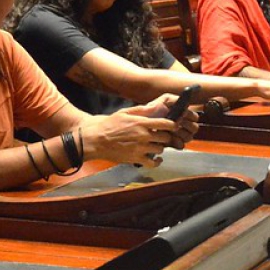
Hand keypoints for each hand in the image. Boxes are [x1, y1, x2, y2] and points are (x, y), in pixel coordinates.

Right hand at [80, 95, 197, 165]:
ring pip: (161, 149)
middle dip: (166, 136)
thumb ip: (142, 110)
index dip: (173, 125)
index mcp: (141, 123)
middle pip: (165, 137)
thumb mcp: (125, 112)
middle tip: (162, 136)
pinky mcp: (135, 158)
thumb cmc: (109, 124)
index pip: (165, 124)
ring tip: (156, 145)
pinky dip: (157, 162)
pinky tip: (157, 159)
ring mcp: (140, 148)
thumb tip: (157, 107)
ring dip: (160, 147)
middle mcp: (143, 136)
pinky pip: (153, 163)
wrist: (96, 139)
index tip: (173, 126)